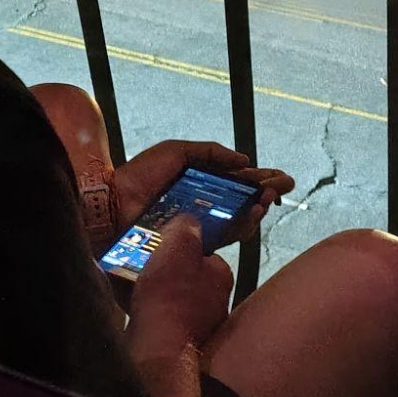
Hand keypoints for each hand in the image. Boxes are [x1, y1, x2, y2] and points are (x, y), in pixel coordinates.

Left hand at [111, 140, 295, 237]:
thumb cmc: (141, 175)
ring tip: (268, 197)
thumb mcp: (177, 152)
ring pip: (240, 221)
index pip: (238, 183)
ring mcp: (200, 226)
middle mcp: (204, 207)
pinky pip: (225, 237)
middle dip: (267, 194)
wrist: (115, 203)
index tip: (282, 178)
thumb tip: (244, 160)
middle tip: (281, 187)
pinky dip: (243, 225)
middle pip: (244, 203)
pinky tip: (254, 212)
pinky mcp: (194, 244)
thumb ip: (211, 152)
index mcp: (200, 184)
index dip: (261, 181)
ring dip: (259, 208)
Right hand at [127, 214, 233, 361]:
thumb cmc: (170, 295)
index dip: (183, 245)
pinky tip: (123, 300)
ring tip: (126, 279)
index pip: (206, 253)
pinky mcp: (176, 343)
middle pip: (187, 276)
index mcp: (221, 276)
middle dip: (164, 268)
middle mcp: (215, 302)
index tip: (163, 242)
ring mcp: (197, 325)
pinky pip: (158, 318)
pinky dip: (142, 309)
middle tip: (140, 260)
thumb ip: (185, 229)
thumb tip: (189, 221)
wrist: (158, 350)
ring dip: (150, 289)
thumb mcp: (178, 247)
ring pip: (170, 298)